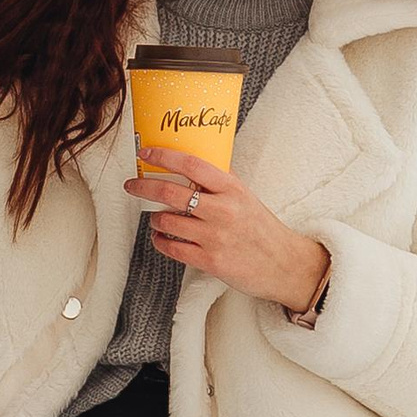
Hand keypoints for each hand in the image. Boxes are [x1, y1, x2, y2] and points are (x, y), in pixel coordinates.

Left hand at [128, 150, 328, 316]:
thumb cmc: (262, 229)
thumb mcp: (245, 197)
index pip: (191, 164)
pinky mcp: (210, 261)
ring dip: (155, 218)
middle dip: (143, 186)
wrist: (284, 264)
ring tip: (157, 218)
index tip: (145, 152)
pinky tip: (161, 237)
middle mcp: (222, 209)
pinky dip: (160, 240)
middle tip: (132, 185)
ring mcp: (215, 236)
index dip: (163, 155)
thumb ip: (220, 183)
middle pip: (170, 191)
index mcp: (232, 188)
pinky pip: (171, 247)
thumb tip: (191, 165)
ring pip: (166, 221)